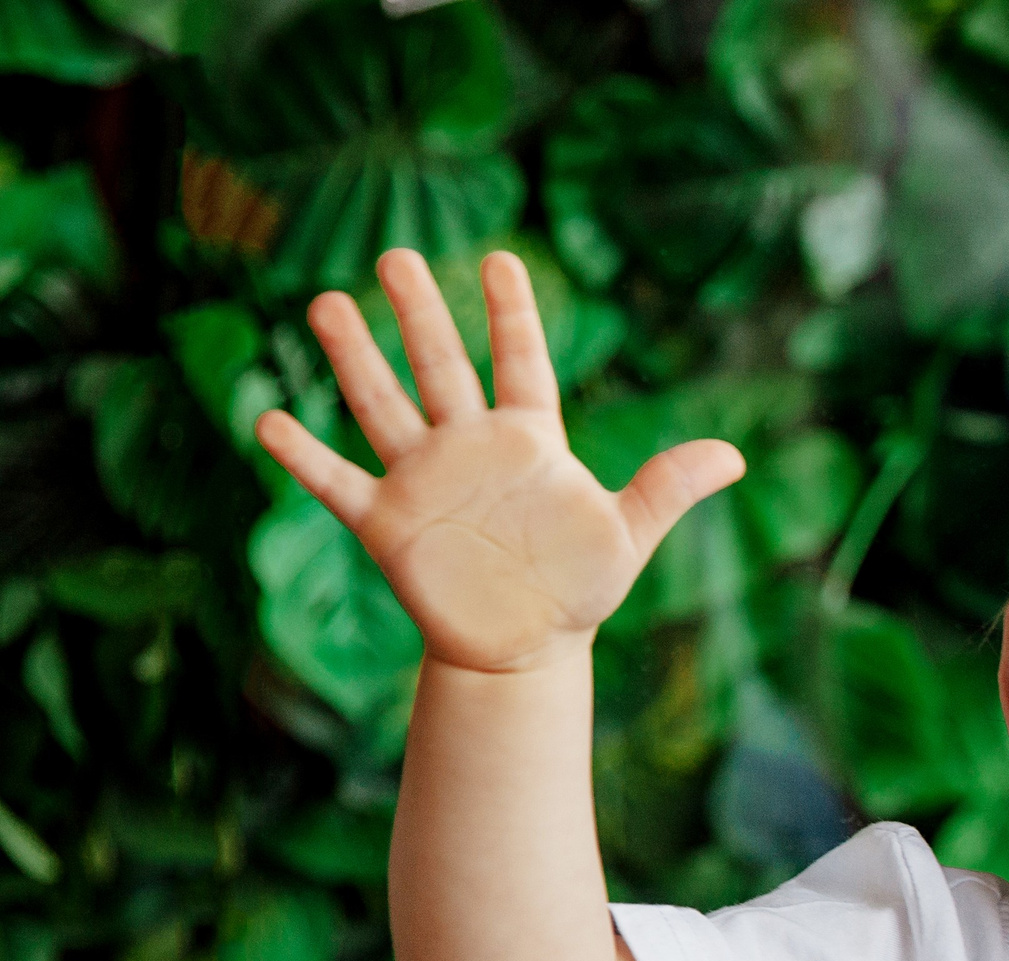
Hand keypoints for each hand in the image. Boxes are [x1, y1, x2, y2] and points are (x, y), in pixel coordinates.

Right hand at [252, 248, 744, 673]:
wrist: (526, 650)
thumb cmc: (579, 590)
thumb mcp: (628, 535)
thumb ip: (669, 488)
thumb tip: (736, 456)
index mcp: (530, 442)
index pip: (522, 361)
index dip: (512, 314)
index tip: (502, 258)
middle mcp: (470, 449)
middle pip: (441, 367)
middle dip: (420, 314)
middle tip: (396, 255)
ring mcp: (425, 482)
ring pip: (383, 406)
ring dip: (355, 360)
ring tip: (327, 303)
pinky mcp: (389, 525)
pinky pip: (338, 483)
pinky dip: (303, 458)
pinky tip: (265, 420)